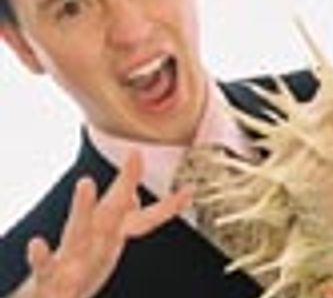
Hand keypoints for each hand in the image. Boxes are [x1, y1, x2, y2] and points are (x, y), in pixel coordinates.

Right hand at [15, 151, 192, 297]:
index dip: (168, 203)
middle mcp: (94, 238)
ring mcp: (72, 255)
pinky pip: (44, 268)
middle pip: (113, 211)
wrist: (52, 295)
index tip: (187, 184)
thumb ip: (127, 220)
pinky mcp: (49, 278)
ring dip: (84, 208)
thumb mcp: (109, 242)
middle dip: (126, 185)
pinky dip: (41, 257)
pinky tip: (37, 245)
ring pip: (79, 230)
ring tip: (86, 183)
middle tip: (136, 156)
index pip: (148, 218)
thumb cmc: (82, 263)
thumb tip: (138, 198)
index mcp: (113, 234)